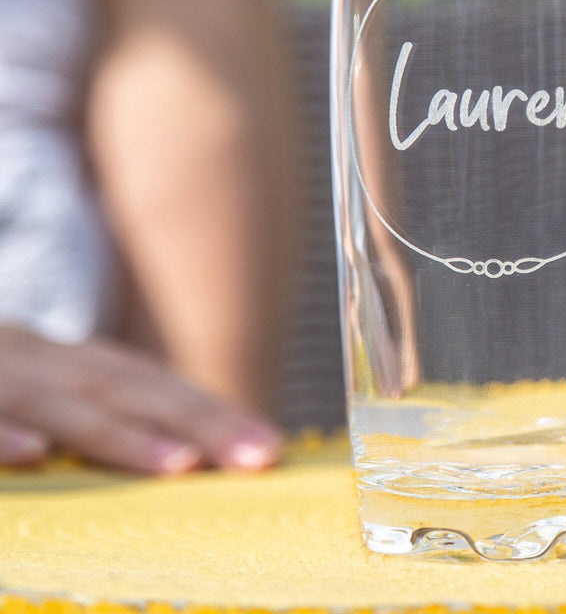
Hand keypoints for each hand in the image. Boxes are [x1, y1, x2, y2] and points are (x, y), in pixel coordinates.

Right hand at [0, 325, 282, 473]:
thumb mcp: (35, 387)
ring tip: (180, 466)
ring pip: (58, 403)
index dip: (212, 411)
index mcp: (64, 363)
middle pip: (128, 389)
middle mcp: (38, 359)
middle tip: (262, 456)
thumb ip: (88, 409)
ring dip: (119, 434)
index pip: (151, 385)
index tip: (272, 448)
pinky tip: (35, 453)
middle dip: (200, 421)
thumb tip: (175, 450)